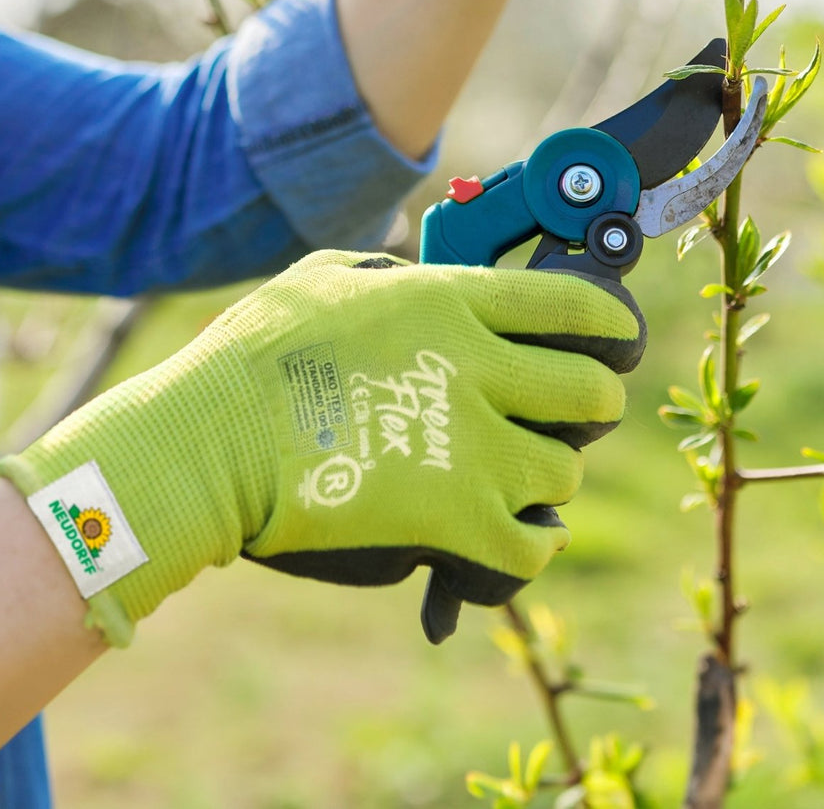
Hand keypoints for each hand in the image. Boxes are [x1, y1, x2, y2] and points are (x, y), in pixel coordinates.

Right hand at [0, 250, 644, 645]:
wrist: (209, 442)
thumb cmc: (253, 356)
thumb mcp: (326, 279)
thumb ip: (394, 279)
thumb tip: (422, 282)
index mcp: (450, 305)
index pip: (573, 305)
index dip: (609, 323)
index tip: (614, 337)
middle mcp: (477, 372)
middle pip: (590, 393)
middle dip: (587, 406)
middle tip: (561, 416)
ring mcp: (472, 450)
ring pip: (565, 471)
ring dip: (547, 477)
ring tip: (516, 479)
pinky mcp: (454, 522)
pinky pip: (534, 545)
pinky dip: (531, 545)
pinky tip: (514, 536)